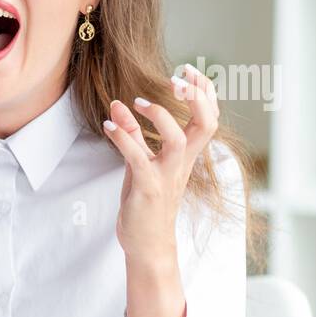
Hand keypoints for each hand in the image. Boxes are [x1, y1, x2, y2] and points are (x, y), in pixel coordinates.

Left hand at [101, 62, 220, 263]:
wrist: (147, 245)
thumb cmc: (145, 204)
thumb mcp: (138, 164)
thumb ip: (132, 135)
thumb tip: (118, 105)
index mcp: (185, 157)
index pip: (207, 119)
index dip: (204, 93)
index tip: (190, 71)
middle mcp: (181, 164)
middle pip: (205, 125)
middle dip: (196, 98)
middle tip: (178, 78)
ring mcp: (166, 177)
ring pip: (178, 141)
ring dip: (160, 116)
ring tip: (137, 101)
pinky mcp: (148, 189)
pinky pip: (139, 159)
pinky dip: (123, 140)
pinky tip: (108, 125)